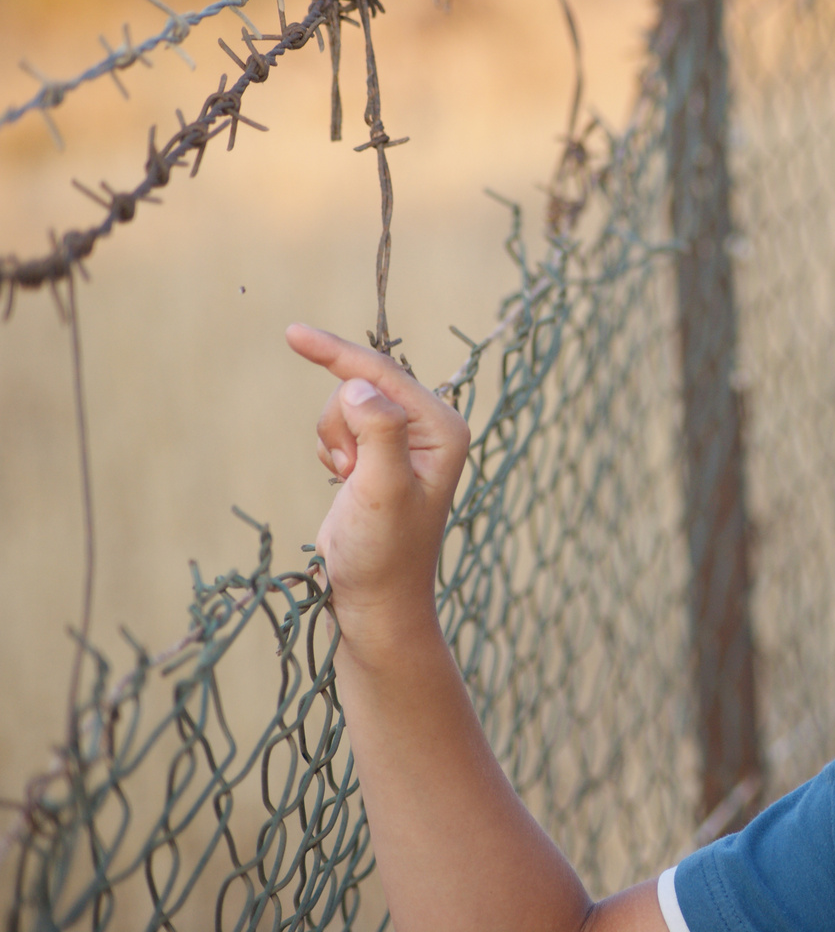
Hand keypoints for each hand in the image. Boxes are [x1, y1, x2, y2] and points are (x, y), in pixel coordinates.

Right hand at [285, 324, 470, 651]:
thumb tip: (359, 386)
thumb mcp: (382, 490)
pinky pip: (340, 426)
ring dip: (334, 441)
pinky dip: (332, 450)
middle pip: (361, 386)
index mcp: (444, 428)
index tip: (293, 333)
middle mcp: (431, 428)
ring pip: (344, 406)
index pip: (383, 374)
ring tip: (351, 484)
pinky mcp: (381, 453)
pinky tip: (346, 484)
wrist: (376, 599)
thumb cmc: (384, 552)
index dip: (337, 353)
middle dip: (341, 425)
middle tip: (350, 473)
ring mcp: (405, 440)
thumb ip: (378, 433)